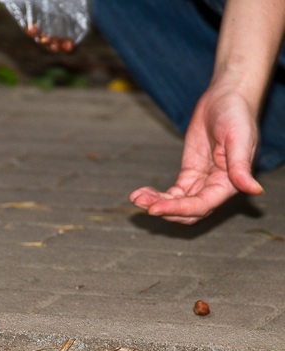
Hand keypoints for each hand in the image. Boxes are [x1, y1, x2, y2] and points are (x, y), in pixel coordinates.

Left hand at [129, 86, 263, 224]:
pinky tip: (140, 193)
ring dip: (157, 204)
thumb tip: (255, 190)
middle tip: (141, 203)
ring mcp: (200, 183)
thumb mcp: (239, 139)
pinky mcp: (189, 175)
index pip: (201, 206)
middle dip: (164, 209)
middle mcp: (215, 189)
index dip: (178, 209)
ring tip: (136, 198)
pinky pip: (171, 193)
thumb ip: (241, 167)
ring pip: (177, 204)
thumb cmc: (236, 116)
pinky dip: (156, 195)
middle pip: (187, 211)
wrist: (224, 99)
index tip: (154, 209)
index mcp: (229, 184)